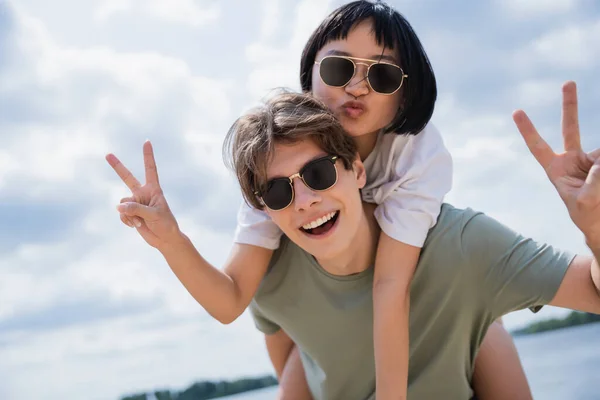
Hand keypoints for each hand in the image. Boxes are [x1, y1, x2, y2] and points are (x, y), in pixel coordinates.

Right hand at [106, 140, 181, 249]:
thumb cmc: (166, 225)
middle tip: (107, 154)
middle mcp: (143, 193)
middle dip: (117, 167)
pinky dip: (126, 220)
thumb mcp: (153, 215)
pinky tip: (135, 226)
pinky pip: (121, 213)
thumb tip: (118, 207)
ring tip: (139, 222)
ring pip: (123, 203)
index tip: (147, 141)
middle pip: (127, 178)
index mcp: (154, 190)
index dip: (148, 156)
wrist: (165, 240)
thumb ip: (136, 209)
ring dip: (129, 214)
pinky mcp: (131, 213)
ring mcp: (136, 203)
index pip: (150, 169)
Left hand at [513, 81, 599, 246]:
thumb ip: (592, 182)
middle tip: (568, 82)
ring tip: (596, 183)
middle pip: (570, 127)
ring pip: (599, 152)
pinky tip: (599, 177)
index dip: (528, 130)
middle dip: (569, 105)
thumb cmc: (586, 215)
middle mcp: (572, 159)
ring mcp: (590, 159)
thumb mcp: (584, 201)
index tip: (516, 111)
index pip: (538, 146)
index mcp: (555, 169)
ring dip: (599, 164)